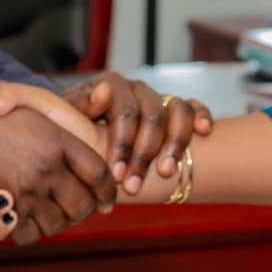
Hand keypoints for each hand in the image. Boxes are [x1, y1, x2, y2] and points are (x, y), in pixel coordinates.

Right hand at [0, 83, 115, 245]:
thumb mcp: (17, 94)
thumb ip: (56, 106)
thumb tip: (103, 96)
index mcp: (54, 140)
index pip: (99, 173)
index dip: (106, 189)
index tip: (105, 196)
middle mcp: (45, 169)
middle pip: (83, 206)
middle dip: (82, 209)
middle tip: (76, 205)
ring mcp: (23, 195)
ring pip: (56, 224)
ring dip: (52, 220)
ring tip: (43, 208)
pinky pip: (24, 235)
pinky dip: (23, 230)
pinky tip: (15, 216)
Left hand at [55, 73, 214, 194]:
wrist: (81, 133)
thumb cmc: (72, 128)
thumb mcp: (67, 119)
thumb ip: (80, 107)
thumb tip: (102, 92)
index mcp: (110, 86)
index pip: (125, 111)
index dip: (122, 143)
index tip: (116, 173)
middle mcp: (136, 89)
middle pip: (153, 116)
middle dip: (144, 154)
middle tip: (134, 185)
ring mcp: (156, 97)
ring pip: (177, 111)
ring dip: (174, 144)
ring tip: (165, 172)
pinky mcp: (173, 109)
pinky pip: (193, 107)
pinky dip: (201, 116)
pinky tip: (203, 132)